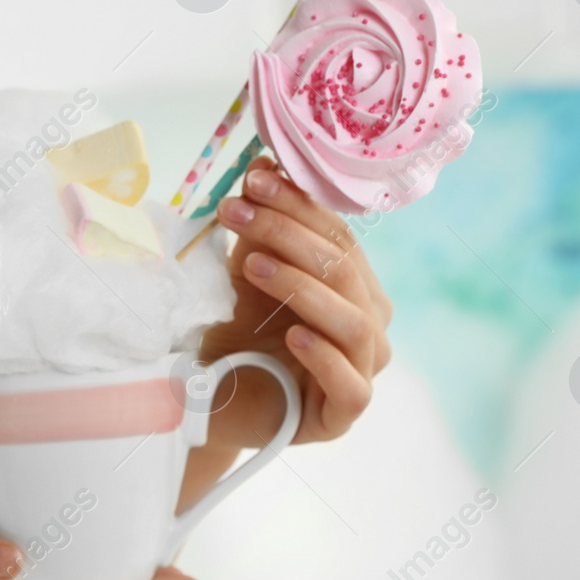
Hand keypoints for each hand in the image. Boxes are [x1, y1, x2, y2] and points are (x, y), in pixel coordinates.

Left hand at [202, 156, 392, 444]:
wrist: (209, 394)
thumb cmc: (236, 327)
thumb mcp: (246, 267)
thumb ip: (259, 224)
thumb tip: (262, 164)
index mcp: (356, 286)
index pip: (338, 236)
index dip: (298, 205)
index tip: (253, 180)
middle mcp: (369, 324)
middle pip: (344, 270)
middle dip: (287, 234)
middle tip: (236, 214)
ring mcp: (362, 371)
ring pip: (353, 321)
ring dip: (301, 286)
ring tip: (252, 266)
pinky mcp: (344, 415)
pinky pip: (351, 384)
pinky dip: (323, 356)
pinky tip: (292, 336)